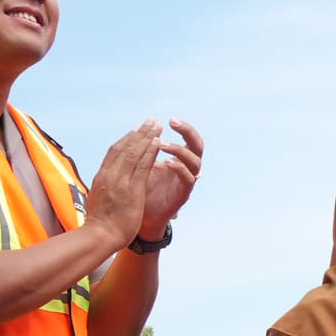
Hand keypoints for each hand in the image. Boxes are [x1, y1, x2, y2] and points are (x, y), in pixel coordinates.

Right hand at [86, 120, 162, 247]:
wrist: (100, 235)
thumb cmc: (100, 223)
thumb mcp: (99, 198)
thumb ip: (104, 187)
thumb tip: (104, 183)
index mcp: (102, 176)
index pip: (114, 152)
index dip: (126, 140)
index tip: (136, 131)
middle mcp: (110, 174)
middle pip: (125, 147)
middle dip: (139, 133)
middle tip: (150, 121)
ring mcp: (120, 181)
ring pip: (134, 153)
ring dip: (146, 137)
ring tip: (156, 126)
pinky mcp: (131, 189)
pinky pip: (142, 166)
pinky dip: (150, 152)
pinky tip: (157, 143)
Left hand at [139, 119, 203, 239]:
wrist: (139, 216)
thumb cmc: (142, 189)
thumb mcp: (143, 165)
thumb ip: (145, 150)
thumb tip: (138, 129)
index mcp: (179, 158)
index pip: (188, 138)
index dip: (183, 127)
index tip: (167, 120)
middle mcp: (186, 168)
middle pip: (198, 146)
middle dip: (188, 132)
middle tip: (173, 122)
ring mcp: (186, 181)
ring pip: (195, 162)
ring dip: (178, 150)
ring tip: (160, 144)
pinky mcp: (183, 195)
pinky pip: (188, 179)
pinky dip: (179, 169)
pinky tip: (166, 162)